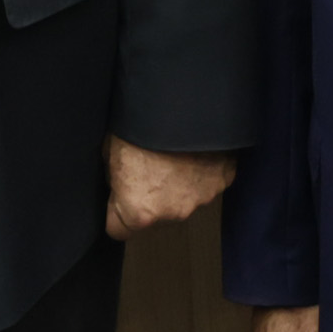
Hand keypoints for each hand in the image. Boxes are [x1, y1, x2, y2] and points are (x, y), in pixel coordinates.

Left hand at [104, 137, 235, 239]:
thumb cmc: (139, 125)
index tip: (117, 197)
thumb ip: (113, 178)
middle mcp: (172, 214)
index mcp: (139, 211)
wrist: (181, 101)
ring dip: (177, 186)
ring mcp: (202, 199)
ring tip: (173, 156)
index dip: (115, 211)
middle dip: (150, 199)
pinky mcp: (223, 180)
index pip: (119, 230)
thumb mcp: (110, 151)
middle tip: (149, 167)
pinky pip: (207, 183)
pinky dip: (201, 172)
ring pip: (182, 201)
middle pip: (154, 218)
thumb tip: (117, 184)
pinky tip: (194, 151)